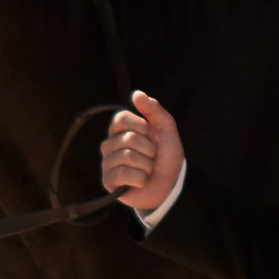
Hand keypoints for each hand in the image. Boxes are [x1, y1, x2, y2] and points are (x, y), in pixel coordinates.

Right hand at [101, 89, 185, 215]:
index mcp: (119, 129)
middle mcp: (109, 144)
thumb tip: (136, 94)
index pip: (121, 118)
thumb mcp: (166, 128)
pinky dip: (140, 178)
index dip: (142, 127)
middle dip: (149, 149)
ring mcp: (107, 163)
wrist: (171, 184)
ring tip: (148, 170)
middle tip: (152, 157)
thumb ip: (153, 109)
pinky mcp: (108, 181)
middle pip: (128, 139)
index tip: (150, 136)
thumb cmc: (166, 155)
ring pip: (127, 157)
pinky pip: (123, 173)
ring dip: (147, 165)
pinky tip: (142, 181)